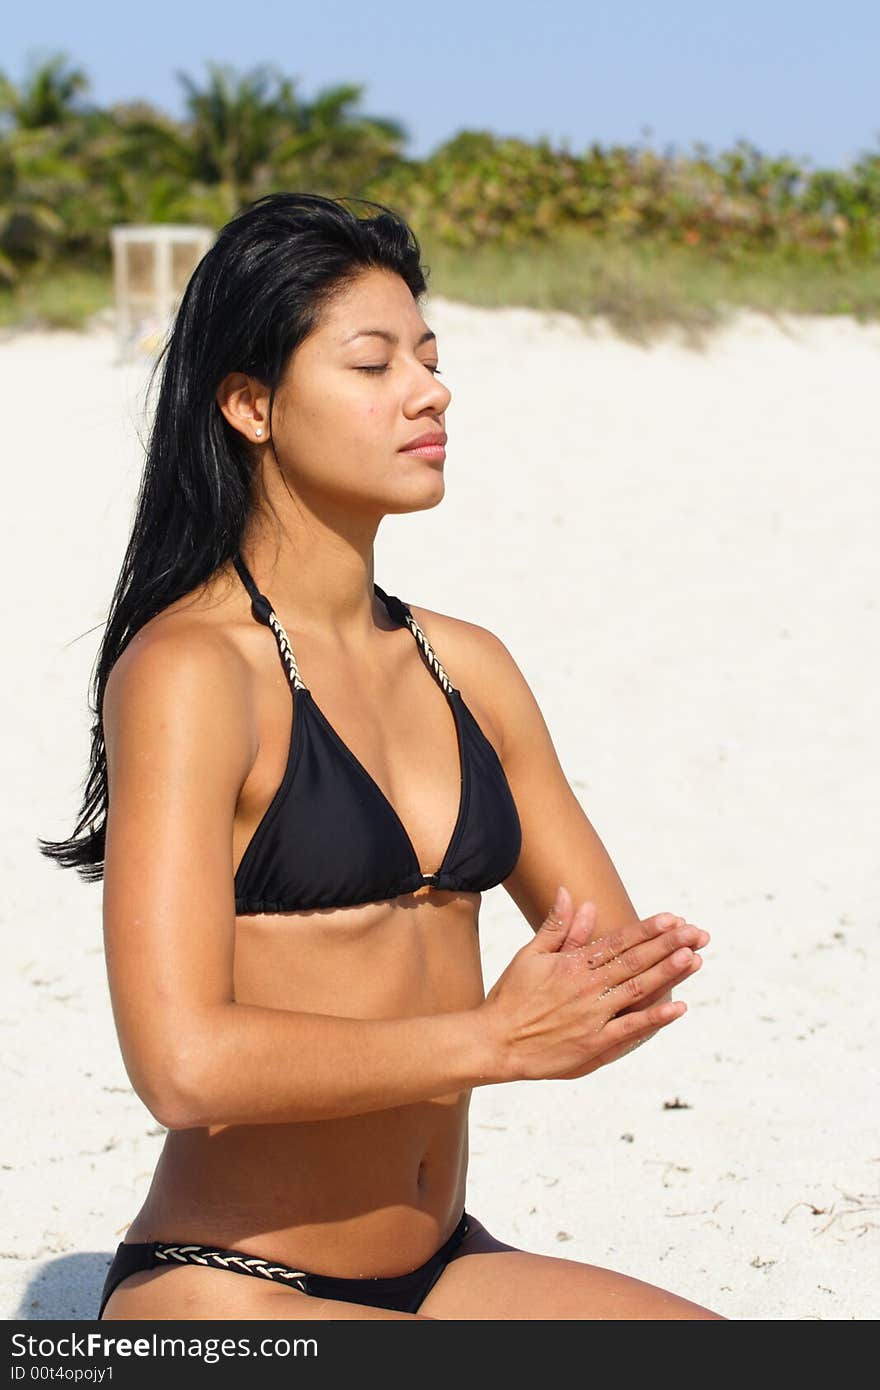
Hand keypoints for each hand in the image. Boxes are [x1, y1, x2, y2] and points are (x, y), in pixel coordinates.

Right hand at [479, 886, 707, 1082]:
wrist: (495, 1042)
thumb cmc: (512, 996)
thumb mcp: (530, 955)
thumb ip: (558, 927)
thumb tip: (575, 896)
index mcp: (574, 964)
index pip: (618, 941)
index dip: (648, 929)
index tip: (673, 918)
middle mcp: (588, 987)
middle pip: (636, 962)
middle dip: (669, 946)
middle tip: (698, 933)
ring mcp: (594, 1016)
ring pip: (638, 990)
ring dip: (668, 973)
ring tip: (694, 958)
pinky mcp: (595, 1045)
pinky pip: (631, 1029)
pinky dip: (655, 1018)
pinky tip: (678, 1007)